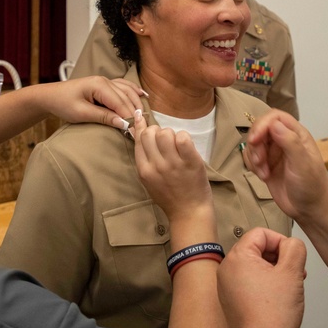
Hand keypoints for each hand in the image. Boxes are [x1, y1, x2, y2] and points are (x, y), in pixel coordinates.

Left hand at [43, 76, 144, 129]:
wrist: (50, 97)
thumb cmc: (62, 104)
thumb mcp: (81, 113)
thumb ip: (103, 117)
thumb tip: (123, 123)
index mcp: (99, 85)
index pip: (120, 103)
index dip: (130, 118)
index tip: (137, 132)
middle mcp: (105, 80)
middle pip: (126, 97)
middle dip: (135, 113)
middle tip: (142, 129)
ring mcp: (105, 81)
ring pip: (127, 91)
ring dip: (136, 103)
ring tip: (144, 117)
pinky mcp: (104, 85)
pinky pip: (123, 86)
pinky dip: (133, 91)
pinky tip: (142, 95)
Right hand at [132, 110, 212, 224]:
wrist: (189, 212)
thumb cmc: (169, 196)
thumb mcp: (149, 179)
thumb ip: (144, 157)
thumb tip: (137, 130)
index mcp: (144, 170)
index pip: (139, 139)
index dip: (142, 126)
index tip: (141, 116)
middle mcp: (156, 166)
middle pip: (151, 133)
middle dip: (158, 132)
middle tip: (166, 143)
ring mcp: (174, 164)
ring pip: (166, 133)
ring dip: (172, 135)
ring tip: (177, 147)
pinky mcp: (191, 162)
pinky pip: (183, 137)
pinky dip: (184, 138)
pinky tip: (186, 148)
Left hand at [217, 228, 305, 327]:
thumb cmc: (275, 311)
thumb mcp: (292, 271)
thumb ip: (294, 247)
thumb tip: (291, 244)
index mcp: (237, 257)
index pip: (261, 233)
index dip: (281, 241)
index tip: (293, 257)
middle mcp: (226, 269)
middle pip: (257, 249)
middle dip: (279, 257)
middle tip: (295, 273)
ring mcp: (226, 287)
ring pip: (255, 267)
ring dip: (274, 271)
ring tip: (290, 286)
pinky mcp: (231, 302)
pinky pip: (249, 283)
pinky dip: (265, 285)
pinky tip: (279, 298)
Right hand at [243, 110, 327, 222]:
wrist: (311, 210)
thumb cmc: (312, 186)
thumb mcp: (303, 164)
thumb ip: (290, 142)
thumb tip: (274, 124)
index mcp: (297, 134)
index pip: (274, 117)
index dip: (262, 125)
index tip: (254, 140)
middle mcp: (284, 140)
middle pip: (260, 129)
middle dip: (255, 144)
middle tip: (259, 162)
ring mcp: (274, 152)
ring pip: (253, 143)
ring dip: (253, 157)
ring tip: (264, 174)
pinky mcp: (266, 165)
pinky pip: (251, 157)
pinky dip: (252, 166)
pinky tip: (263, 177)